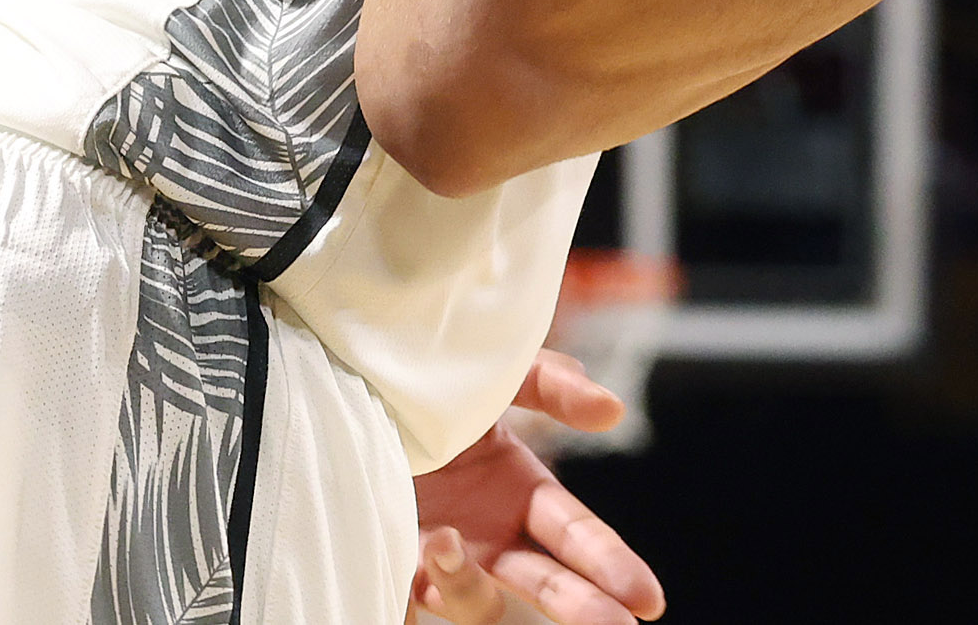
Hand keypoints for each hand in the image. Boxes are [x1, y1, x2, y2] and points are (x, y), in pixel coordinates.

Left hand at [410, 351, 664, 624]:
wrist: (332, 387)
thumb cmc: (418, 384)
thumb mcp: (490, 375)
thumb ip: (550, 384)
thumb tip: (612, 412)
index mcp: (520, 492)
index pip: (577, 537)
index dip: (612, 566)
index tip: (646, 599)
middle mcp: (488, 536)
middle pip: (548, 585)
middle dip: (584, 608)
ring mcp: (440, 560)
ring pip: (480, 607)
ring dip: (470, 588)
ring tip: (443, 543)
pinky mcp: (390, 572)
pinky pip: (413, 603)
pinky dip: (424, 589)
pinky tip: (418, 558)